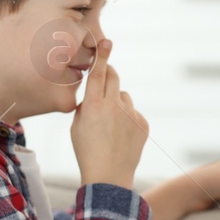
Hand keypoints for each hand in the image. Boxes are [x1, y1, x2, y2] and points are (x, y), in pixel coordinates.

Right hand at [70, 39, 147, 188]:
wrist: (109, 176)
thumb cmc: (87, 151)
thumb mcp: (77, 126)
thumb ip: (86, 106)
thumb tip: (93, 95)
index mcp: (93, 105)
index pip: (98, 74)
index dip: (102, 56)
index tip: (107, 42)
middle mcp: (114, 106)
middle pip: (114, 78)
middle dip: (109, 75)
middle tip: (105, 80)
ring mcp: (131, 115)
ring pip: (124, 96)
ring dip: (117, 103)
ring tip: (111, 125)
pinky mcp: (143, 123)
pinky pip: (134, 112)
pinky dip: (128, 119)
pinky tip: (121, 135)